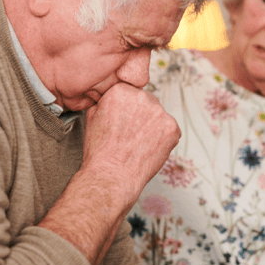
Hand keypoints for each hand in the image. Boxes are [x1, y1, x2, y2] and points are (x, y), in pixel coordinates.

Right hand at [82, 82, 180, 203]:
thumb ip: (105, 102)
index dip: (128, 108)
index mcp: (121, 90)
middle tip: (131, 134)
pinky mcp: (172, 128)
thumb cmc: (101, 151)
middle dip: (142, 115)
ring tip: (138, 143)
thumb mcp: (92, 117)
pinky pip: (171, 130)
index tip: (125, 119)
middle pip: (147, 102)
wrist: (112, 174)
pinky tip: (149, 148)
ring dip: (153, 126)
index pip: (131, 92)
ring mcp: (159, 112)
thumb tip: (110, 99)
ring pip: (159, 116)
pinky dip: (164, 139)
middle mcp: (142, 97)